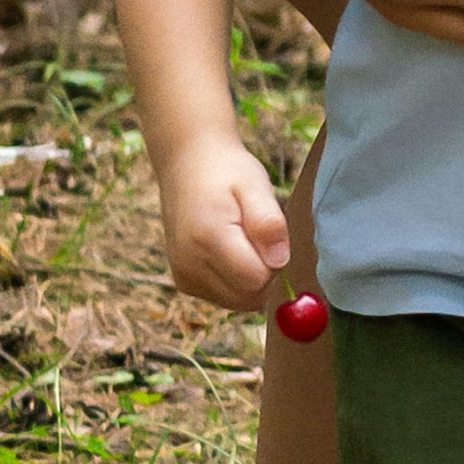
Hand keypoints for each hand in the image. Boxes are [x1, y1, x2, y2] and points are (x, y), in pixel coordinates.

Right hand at [159, 128, 288, 308]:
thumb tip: (280, 262)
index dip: (275, 262)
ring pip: (236, 301)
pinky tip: (231, 249)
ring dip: (250, 278)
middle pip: (247, 297)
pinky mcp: (183, 282)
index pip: (257, 280)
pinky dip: (236, 280)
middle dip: (264, 272)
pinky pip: (223, 296)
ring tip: (243, 238)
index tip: (271, 234)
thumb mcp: (255, 184)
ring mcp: (183, 276)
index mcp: (208, 238)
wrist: (188, 163)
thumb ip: (268, 223)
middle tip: (258, 234)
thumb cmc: (227, 171)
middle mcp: (190, 265)